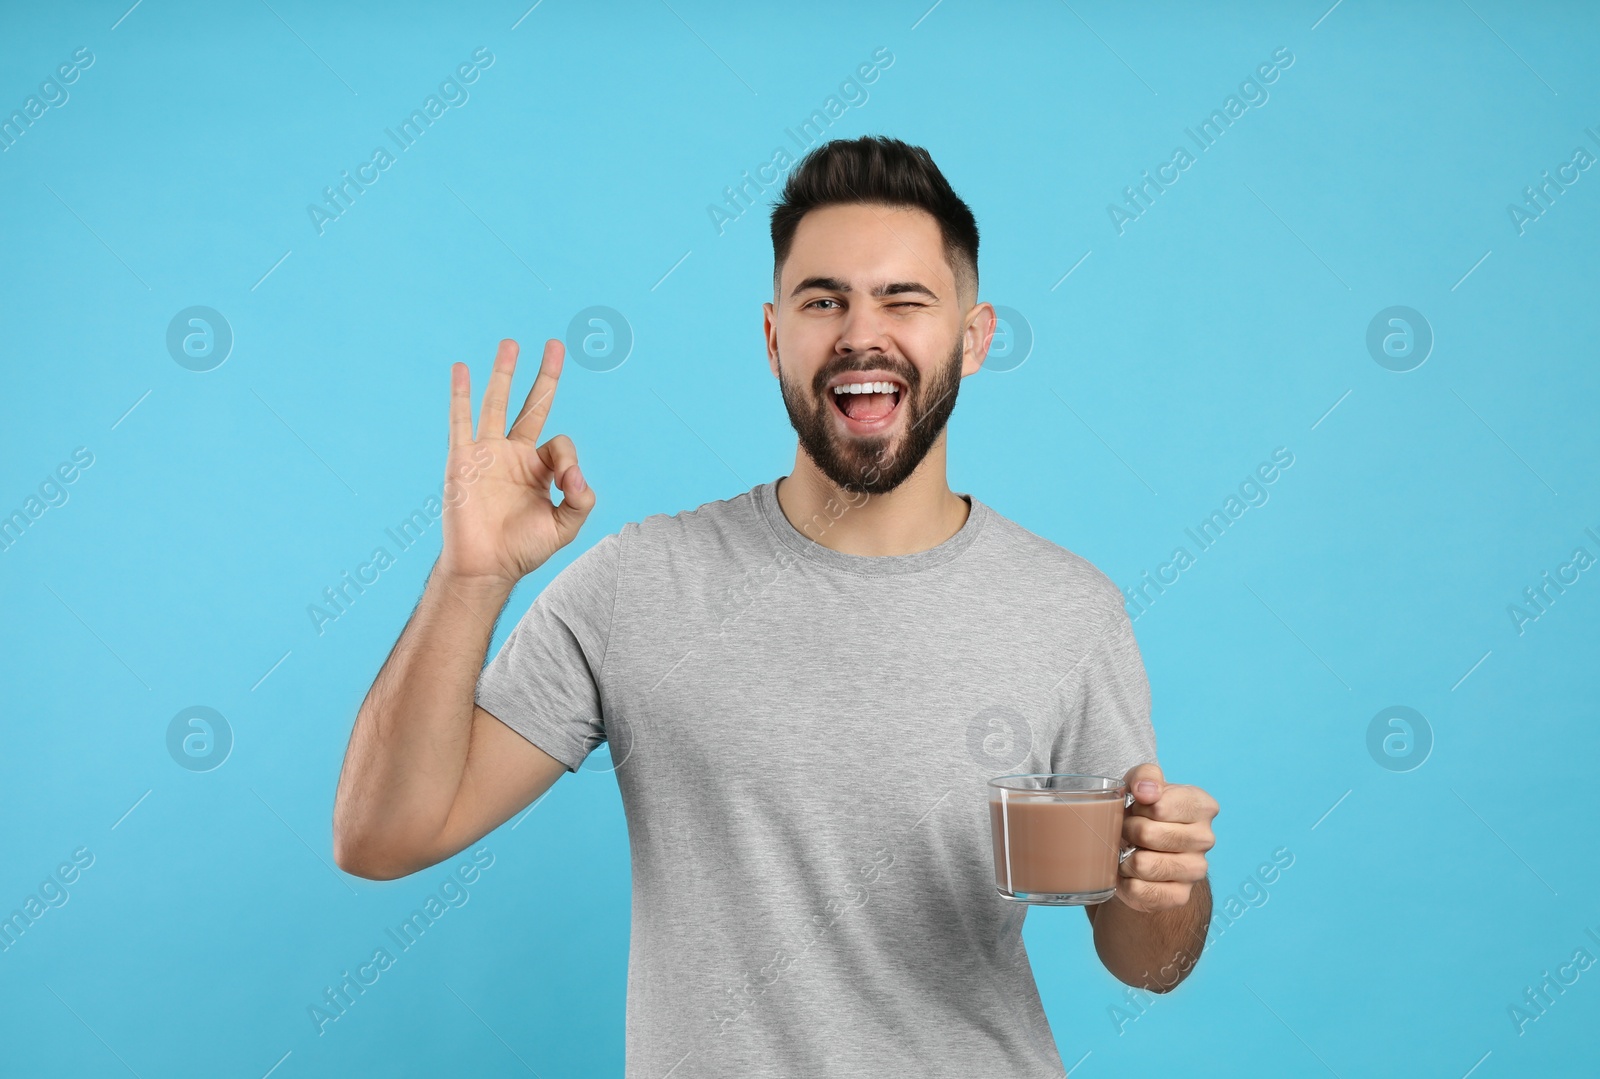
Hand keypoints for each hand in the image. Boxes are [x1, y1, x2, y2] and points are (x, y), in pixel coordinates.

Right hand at [437, 338, 595, 588]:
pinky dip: (462, 394)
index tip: (565, 482)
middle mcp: (514, 455)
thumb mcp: (565, 526)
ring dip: (504, 373)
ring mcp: (487, 454)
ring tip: (511, 344)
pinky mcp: (463, 459)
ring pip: (497, 404)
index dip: (568, 459)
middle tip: (555, 344)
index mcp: (539, 469)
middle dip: (544, 376)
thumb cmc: (523, 550)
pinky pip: (461, 420)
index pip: (560, 443)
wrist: (485, 567)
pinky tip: (463, 368)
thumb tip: (577, 474)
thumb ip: (581, 499)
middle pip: (532, 405)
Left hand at [1116, 763, 1216, 912]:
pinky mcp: (1180, 896)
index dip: (1137, 807)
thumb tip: (1146, 791)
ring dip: (1124, 857)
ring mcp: (1196, 870)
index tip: (1138, 807)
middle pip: (1148, 835)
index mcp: (1202, 806)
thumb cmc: (1143, 808)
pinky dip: (1125, 883)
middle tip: (1127, 830)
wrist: (1142, 846)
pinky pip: (1140, 891)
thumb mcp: (1141, 782)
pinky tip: (1130, 873)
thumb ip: (1145, 776)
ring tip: (1128, 850)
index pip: (1158, 806)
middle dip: (1127, 830)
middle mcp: (1205, 839)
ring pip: (1143, 865)